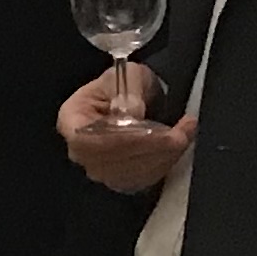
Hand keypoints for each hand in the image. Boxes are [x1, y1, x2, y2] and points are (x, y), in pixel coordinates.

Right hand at [57, 65, 194, 191]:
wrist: (133, 99)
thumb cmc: (122, 85)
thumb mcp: (125, 76)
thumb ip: (128, 91)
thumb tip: (133, 113)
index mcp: (71, 120)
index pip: (86, 140)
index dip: (118, 139)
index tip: (149, 131)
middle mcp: (80, 151)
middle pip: (110, 160)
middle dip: (150, 147)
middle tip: (180, 133)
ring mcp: (99, 169)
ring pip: (130, 173)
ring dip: (163, 156)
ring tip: (184, 133)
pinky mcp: (121, 179)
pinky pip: (143, 179)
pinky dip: (165, 164)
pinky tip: (178, 146)